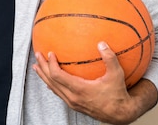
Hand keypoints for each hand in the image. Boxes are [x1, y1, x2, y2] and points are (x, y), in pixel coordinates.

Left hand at [33, 42, 156, 124]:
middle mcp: (73, 97)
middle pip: (51, 81)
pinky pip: (59, 93)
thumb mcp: (117, 75)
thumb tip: (102, 43)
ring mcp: (72, 102)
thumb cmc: (118, 95)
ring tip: (37, 66)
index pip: (57, 76)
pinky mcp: (74, 104)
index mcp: (79, 89)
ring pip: (53, 88)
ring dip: (44, 76)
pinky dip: (52, 84)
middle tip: (37, 55)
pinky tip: (50, 79)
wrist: (120, 115)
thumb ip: (109, 58)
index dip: (51, 64)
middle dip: (43, 67)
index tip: (50, 53)